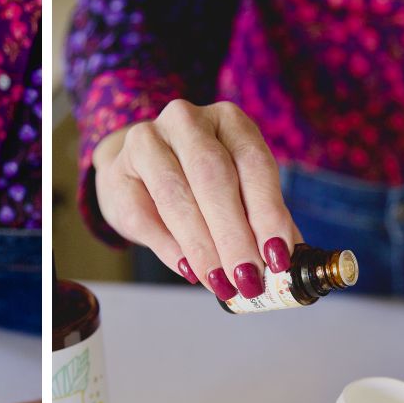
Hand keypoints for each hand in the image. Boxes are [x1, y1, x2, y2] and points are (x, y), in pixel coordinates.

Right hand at [92, 99, 299, 299]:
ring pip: (176, 196)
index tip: (278, 256)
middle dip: (233, 235)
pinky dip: (169, 248)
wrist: (134, 171)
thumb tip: (285, 262)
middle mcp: (187, 121)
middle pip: (214, 177)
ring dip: (202, 246)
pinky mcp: (118, 171)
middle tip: (247, 278)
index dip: (268, 212)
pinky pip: (144, 215)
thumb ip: (259, 219)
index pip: (254, 164)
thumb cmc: (195, 182)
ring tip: (220, 282)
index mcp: (228, 120)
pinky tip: (188, 270)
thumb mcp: (235, 188)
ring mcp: (147, 141)